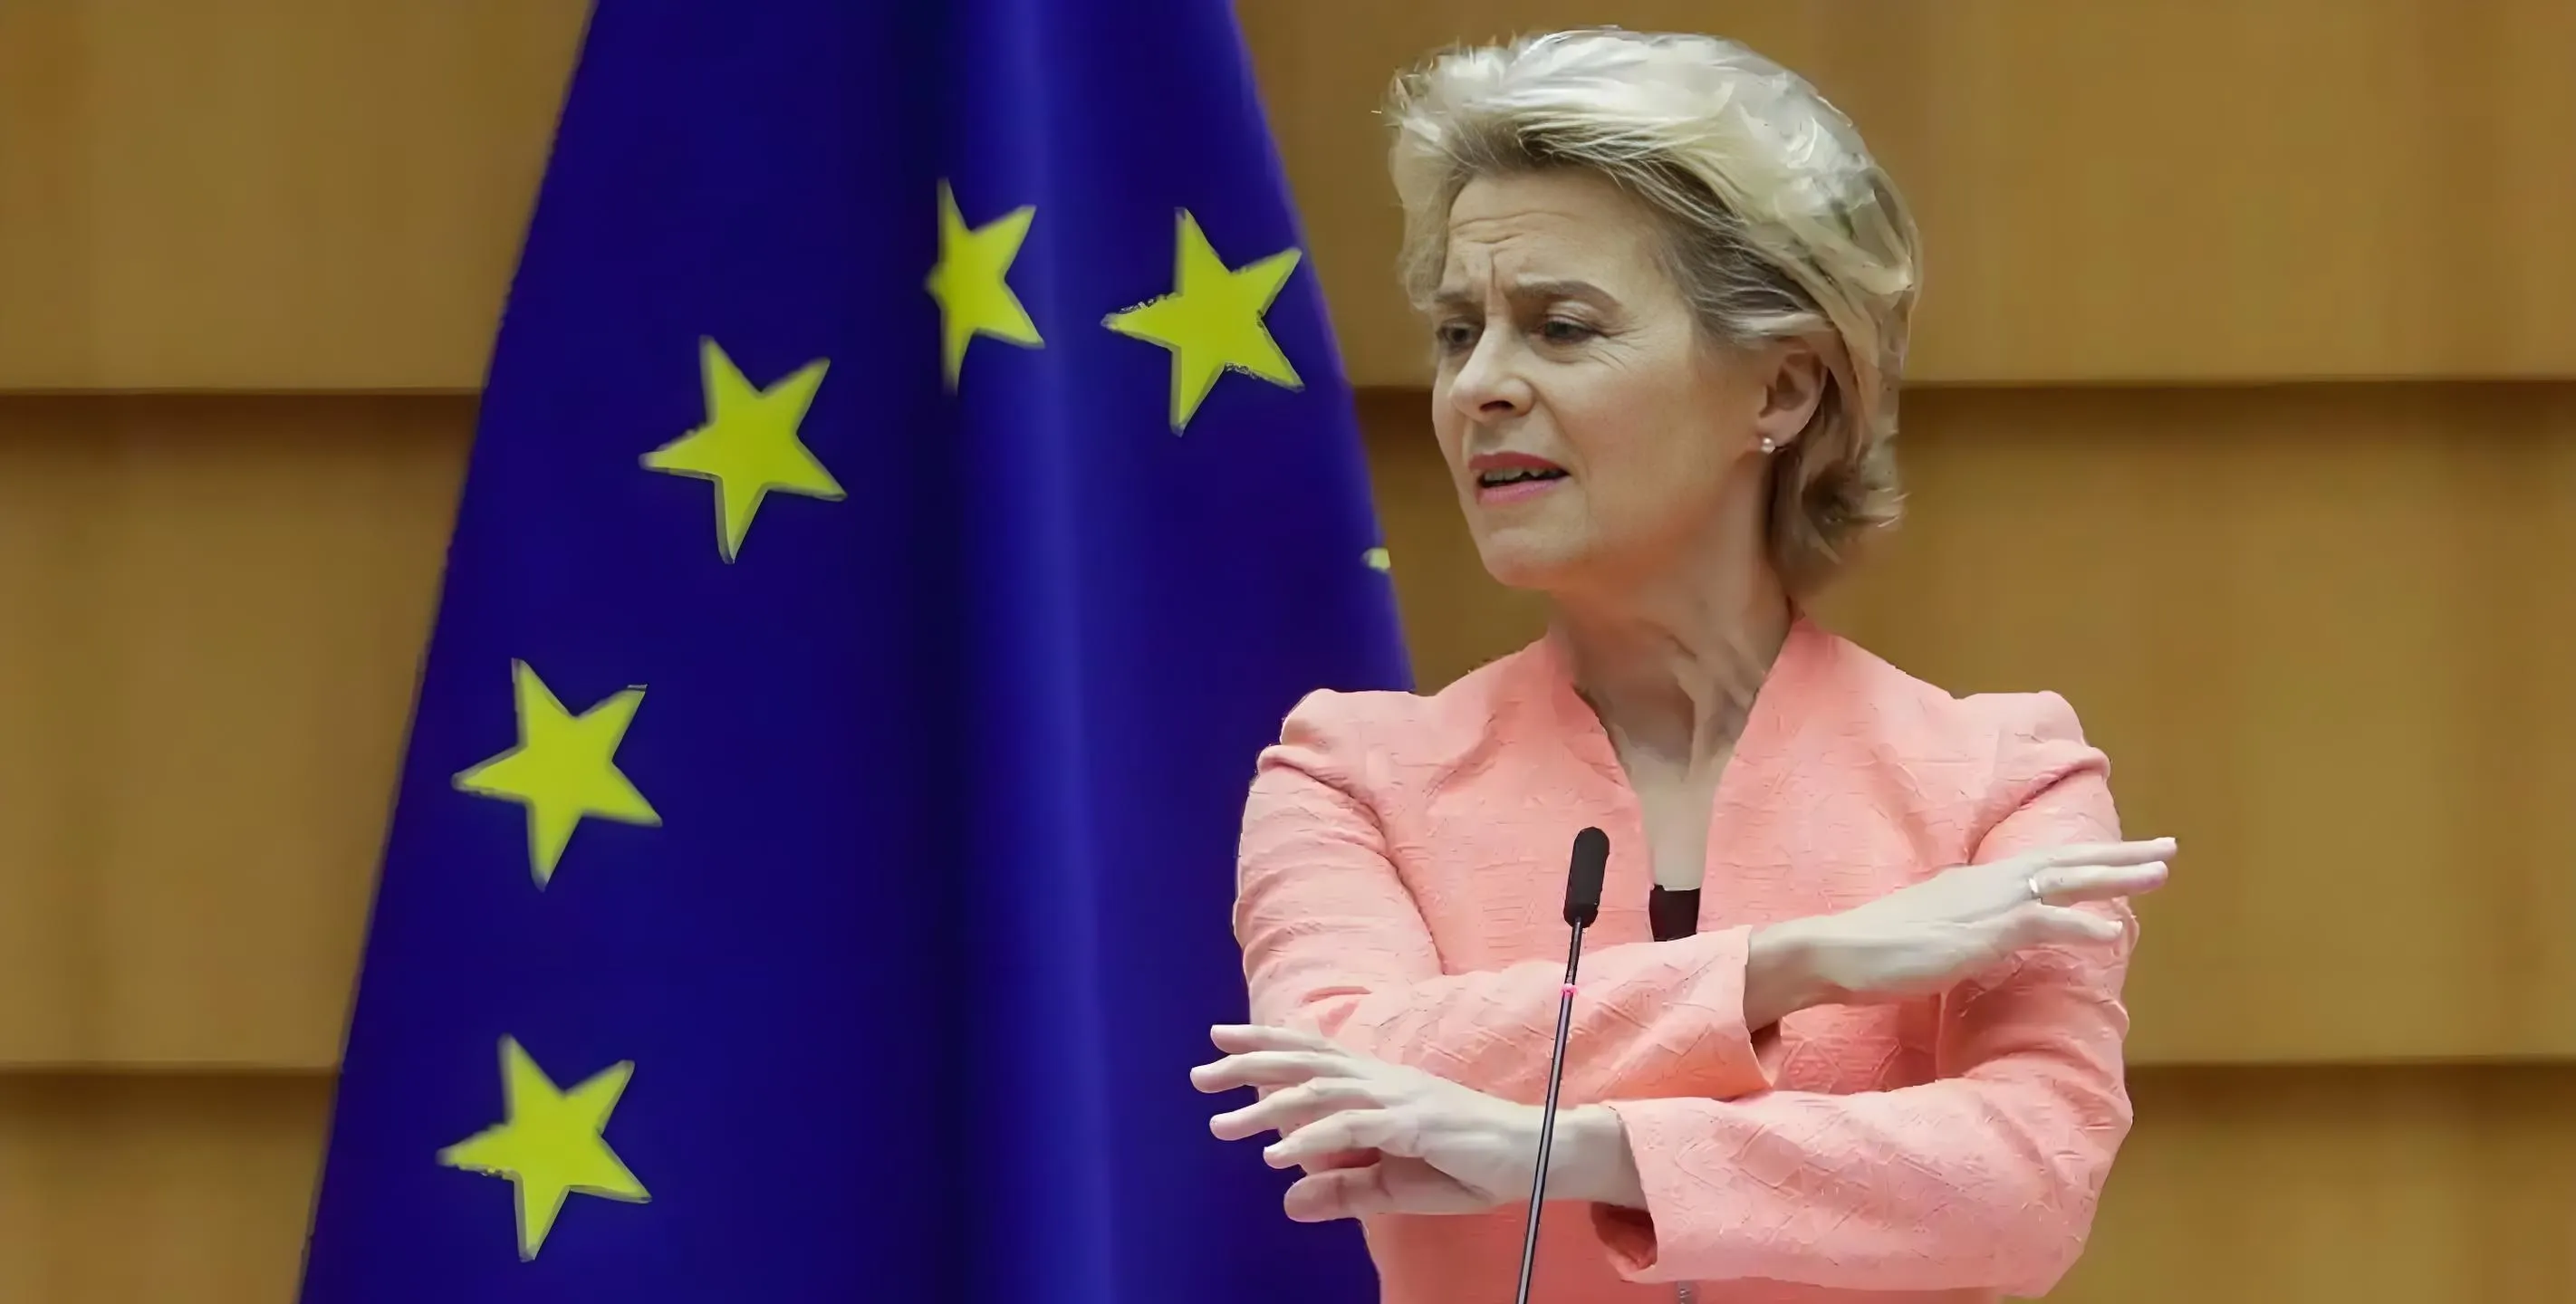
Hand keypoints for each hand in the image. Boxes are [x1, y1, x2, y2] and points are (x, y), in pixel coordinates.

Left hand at [1191, 1025, 1542, 1221]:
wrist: (1534, 1154)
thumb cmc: (1465, 1162)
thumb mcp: (1393, 1184)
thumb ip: (1342, 1191)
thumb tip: (1287, 1200)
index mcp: (1377, 1084)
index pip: (1313, 1054)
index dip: (1267, 1042)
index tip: (1219, 1039)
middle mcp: (1381, 1081)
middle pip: (1304, 1063)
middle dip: (1249, 1065)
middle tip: (1199, 1076)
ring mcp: (1396, 1099)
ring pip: (1319, 1091)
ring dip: (1268, 1107)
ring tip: (1223, 1125)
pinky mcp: (1413, 1124)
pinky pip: (1352, 1129)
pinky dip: (1311, 1139)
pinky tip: (1278, 1155)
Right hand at [1783, 836, 2173, 1002]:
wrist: (1836, 953)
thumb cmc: (1872, 951)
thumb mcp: (1927, 930)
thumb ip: (1961, 928)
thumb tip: (1983, 940)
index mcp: (1972, 882)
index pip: (2039, 864)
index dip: (2083, 859)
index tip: (2122, 855)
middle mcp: (1984, 883)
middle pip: (2062, 861)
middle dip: (2118, 855)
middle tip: (2167, 848)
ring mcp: (1984, 904)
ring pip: (2062, 880)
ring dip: (2113, 876)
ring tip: (2159, 873)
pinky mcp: (1980, 933)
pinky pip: (2042, 922)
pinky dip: (2079, 923)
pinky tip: (2111, 931)